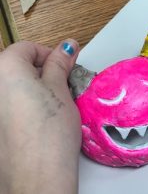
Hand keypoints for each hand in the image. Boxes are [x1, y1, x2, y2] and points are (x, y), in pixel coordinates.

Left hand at [0, 40, 80, 193]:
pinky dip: (25, 103)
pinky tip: (40, 118)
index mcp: (5, 68)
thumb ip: (60, 63)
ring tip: (53, 104)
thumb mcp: (60, 88)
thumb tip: (67, 45)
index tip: (64, 66)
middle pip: (18, 66)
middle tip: (62, 86)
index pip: (27, 47)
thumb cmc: (50, 129)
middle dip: (43, 72)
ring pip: (15, 86)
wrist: (37, 174)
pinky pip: (10, 103)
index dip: (49, 54)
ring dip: (35, 87)